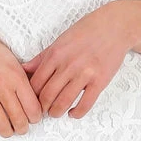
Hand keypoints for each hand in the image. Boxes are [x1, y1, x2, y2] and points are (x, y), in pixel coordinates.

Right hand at [0, 17, 43, 136]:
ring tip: (7, 129)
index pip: (33, 108)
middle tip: (21, 127)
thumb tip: (35, 97)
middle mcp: (2, 87)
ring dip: (7, 131)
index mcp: (16, 76)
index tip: (33, 118)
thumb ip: (23, 78)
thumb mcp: (12, 60)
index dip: (35, 118)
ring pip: (2, 126)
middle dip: (22, 128)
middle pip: (19, 120)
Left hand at [21, 2, 131, 119]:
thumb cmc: (87, 31)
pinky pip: (85, 104)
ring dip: (56, 112)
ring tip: (55, 113)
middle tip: (42, 111)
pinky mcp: (100, 81)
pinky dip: (77, 113)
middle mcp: (68, 65)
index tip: (31, 101)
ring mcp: (84, 74)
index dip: (31, 96)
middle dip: (42, 107)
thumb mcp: (60, 40)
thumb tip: (24, 69)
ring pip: (63, 102)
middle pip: (47, 95)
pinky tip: (73, 113)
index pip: (35, 83)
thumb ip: (42, 57)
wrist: (115, 26)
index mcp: (55, 54)